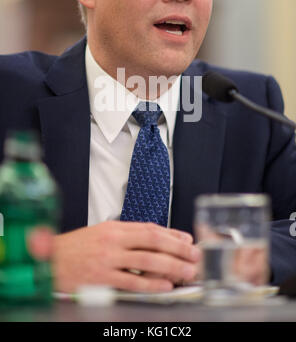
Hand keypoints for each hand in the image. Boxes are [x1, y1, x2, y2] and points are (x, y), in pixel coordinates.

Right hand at [53, 221, 200, 292]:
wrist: (51, 260)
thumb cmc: (77, 247)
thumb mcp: (102, 232)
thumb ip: (128, 235)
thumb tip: (155, 237)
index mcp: (115, 227)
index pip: (150, 228)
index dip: (172, 234)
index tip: (188, 241)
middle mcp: (113, 240)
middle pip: (153, 242)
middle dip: (178, 249)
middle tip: (195, 256)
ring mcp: (108, 259)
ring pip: (147, 261)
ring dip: (171, 267)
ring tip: (187, 272)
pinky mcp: (102, 278)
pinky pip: (131, 282)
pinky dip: (150, 284)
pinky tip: (165, 286)